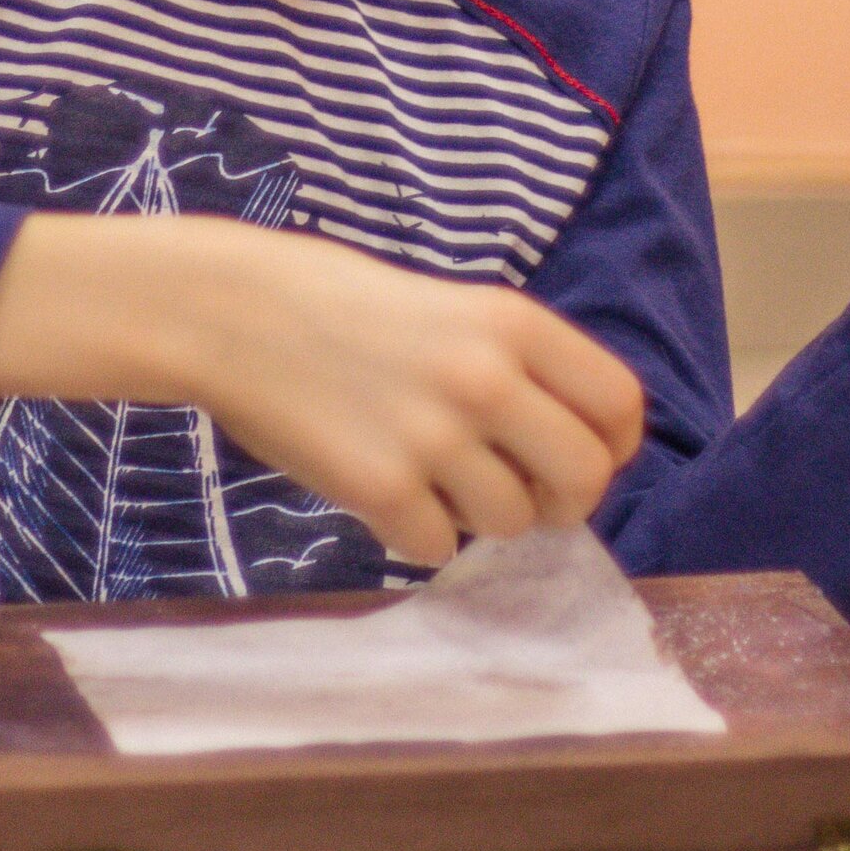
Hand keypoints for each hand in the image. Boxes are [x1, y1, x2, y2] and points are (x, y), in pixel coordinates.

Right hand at [0, 215, 645, 567]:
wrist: (229, 310)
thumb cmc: (336, 304)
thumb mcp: (447, 308)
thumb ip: (511, 366)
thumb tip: (566, 450)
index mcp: (513, 323)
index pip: (621, 404)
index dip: (612, 446)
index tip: (582, 459)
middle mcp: (487, 378)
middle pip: (586, 478)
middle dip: (561, 502)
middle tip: (520, 495)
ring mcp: (435, 436)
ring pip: (512, 522)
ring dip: (479, 516)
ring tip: (429, 477)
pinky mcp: (381, 487)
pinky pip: (439, 546)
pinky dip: (417, 531)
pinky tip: (381, 490)